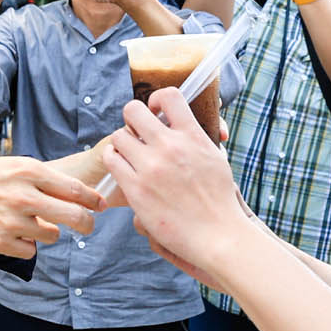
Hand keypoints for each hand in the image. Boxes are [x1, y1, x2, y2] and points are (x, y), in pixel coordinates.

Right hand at [0, 156, 100, 258]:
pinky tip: (11, 233)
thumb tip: (74, 193)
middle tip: (87, 225)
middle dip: (86, 223)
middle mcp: (25, 196)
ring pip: (52, 236)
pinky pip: (30, 250)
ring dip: (48, 233)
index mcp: (29, 171)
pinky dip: (26, 244)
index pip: (76, 189)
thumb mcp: (11, 165)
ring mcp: (12, 221)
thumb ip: (41, 179)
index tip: (100, 205)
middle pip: (75, 217)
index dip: (93, 200)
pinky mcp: (0, 242)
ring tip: (30, 223)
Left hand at [103, 88, 254, 282]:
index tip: (155, 112)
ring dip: (122, 142)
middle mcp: (170, 147)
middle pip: (133, 110)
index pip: (169, 96)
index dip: (156, 100)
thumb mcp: (215, 159)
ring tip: (130, 155)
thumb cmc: (219, 200)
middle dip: (133, 119)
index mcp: (193, 136)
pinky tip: (123, 167)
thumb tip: (182, 124)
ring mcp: (151, 167)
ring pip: (118, 135)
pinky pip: (112, 159)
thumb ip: (196, 138)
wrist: (217, 235)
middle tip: (137, 134)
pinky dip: (114, 159)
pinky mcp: (136, 188)